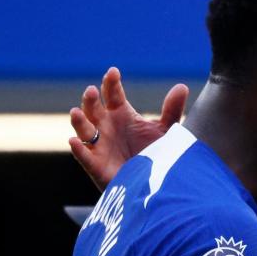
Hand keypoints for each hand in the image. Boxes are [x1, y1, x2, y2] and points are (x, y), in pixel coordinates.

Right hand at [69, 67, 188, 189]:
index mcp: (121, 114)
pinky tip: (74, 141)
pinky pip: (84, 156)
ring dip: (79, 121)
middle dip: (91, 100)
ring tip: (76, 112)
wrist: (150, 183)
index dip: (111, 84)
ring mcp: (99, 145)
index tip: (113, 72)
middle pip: (94, 109)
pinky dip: (78, 149)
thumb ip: (171, 110)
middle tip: (92, 90)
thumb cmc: (153, 152)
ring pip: (84, 130)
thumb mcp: (165, 131)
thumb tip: (182, 87)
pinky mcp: (96, 165)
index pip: (113, 95)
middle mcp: (106, 126)